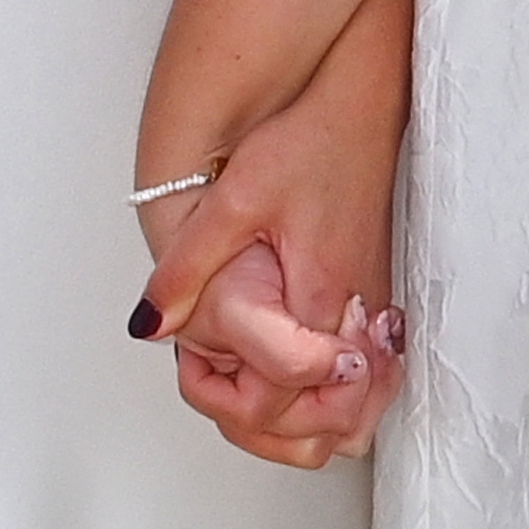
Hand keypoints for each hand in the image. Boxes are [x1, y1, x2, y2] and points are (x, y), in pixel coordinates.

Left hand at [133, 67, 405, 470]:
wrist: (359, 103)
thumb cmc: (307, 141)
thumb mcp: (231, 201)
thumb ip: (188, 268)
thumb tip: (150, 324)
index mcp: (321, 295)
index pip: (290, 391)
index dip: (236, 398)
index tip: (201, 368)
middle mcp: (359, 315)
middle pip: (330, 423)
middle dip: (268, 424)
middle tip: (217, 384)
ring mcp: (374, 313)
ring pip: (356, 412)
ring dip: (306, 420)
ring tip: (247, 388)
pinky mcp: (377, 303)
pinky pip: (367, 382)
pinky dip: (332, 398)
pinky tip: (290, 375)